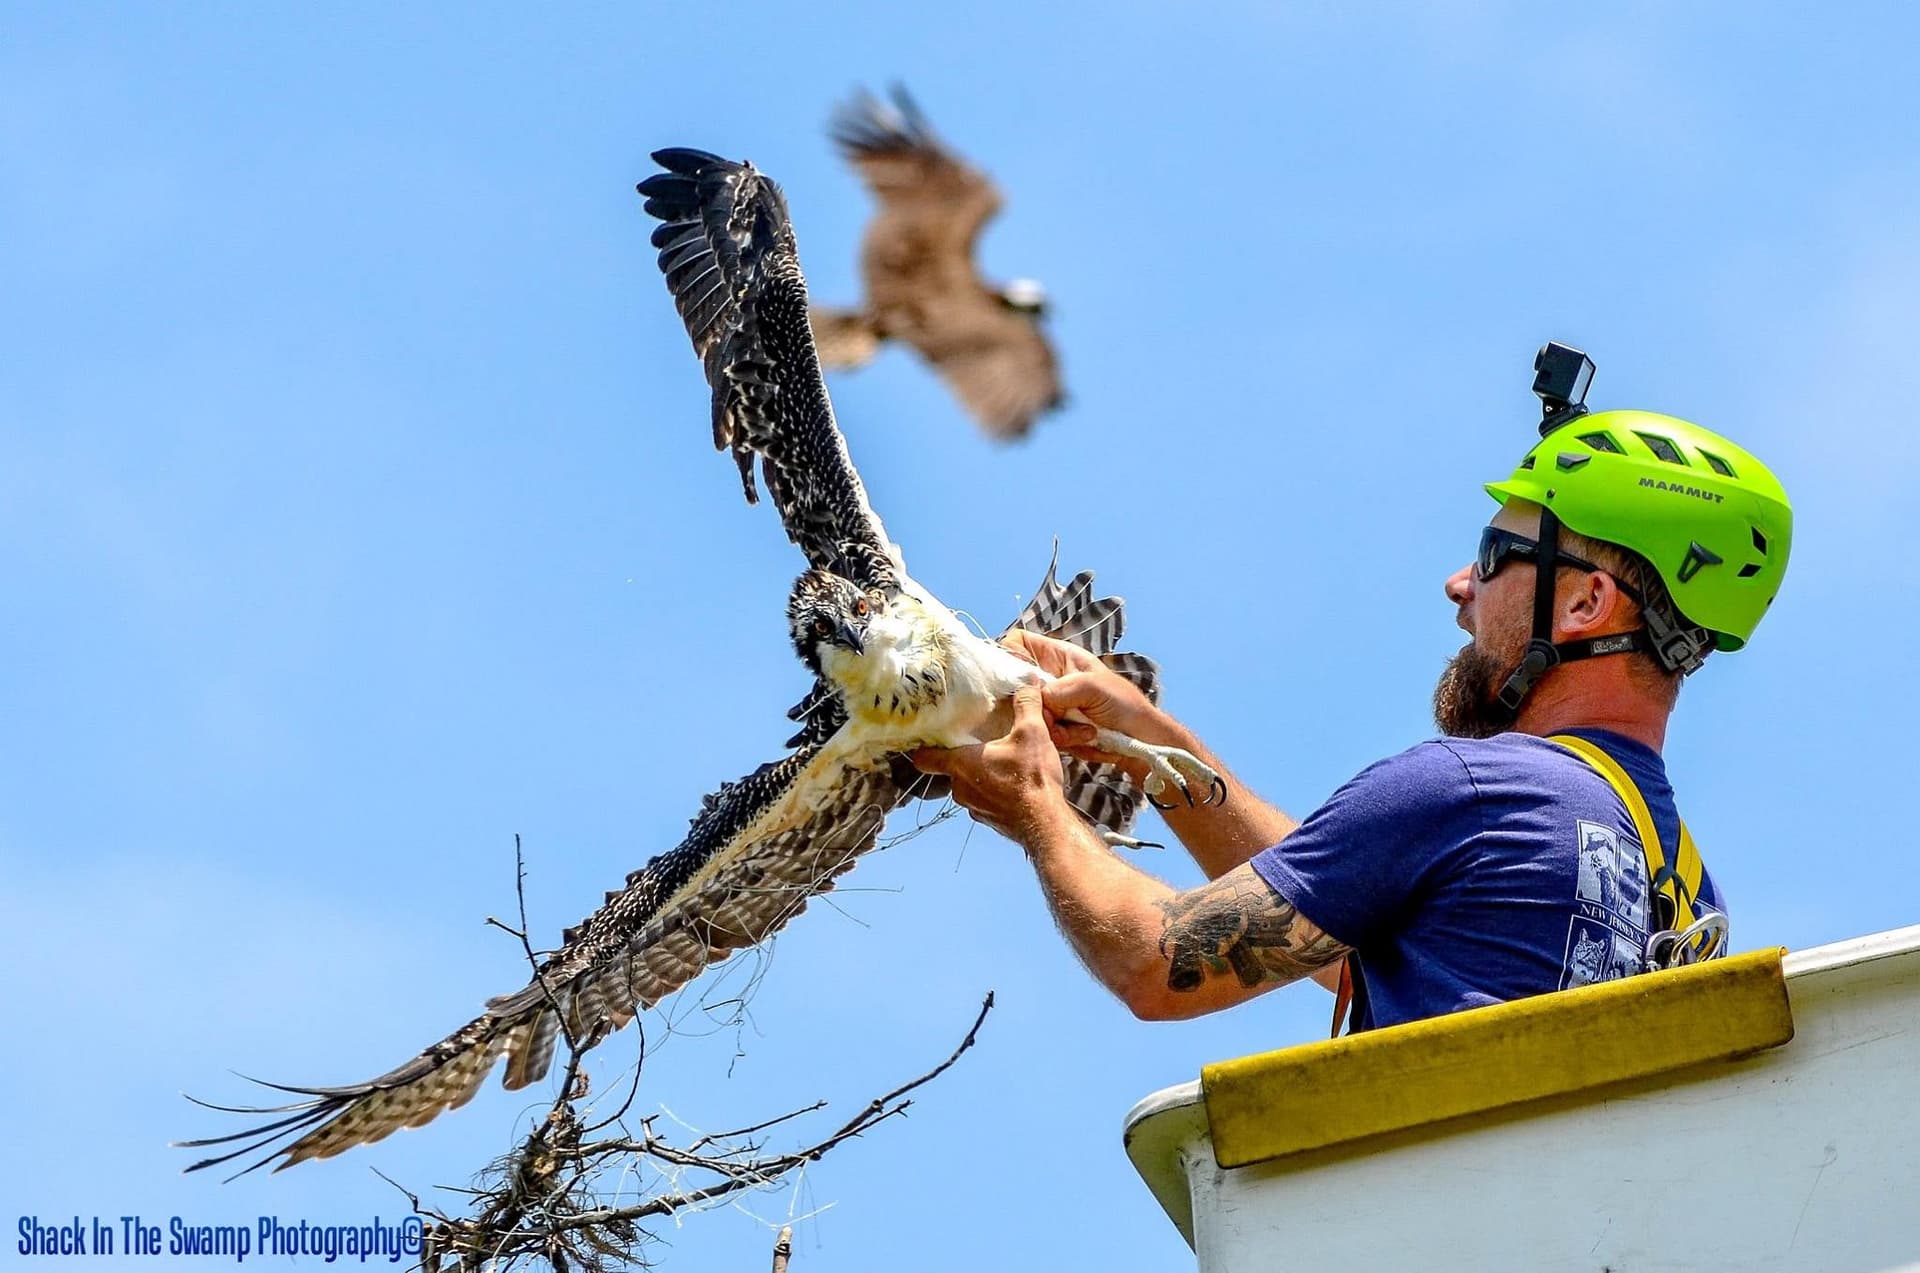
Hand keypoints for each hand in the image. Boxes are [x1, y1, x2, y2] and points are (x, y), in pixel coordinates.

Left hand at [910, 685, 1073, 847]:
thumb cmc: (1032, 779)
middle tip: (980, 741)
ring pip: (969, 784)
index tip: (928, 736)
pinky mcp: (989, 819)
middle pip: (950, 767)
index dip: (923, 746)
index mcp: (960, 764)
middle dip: (964, 755)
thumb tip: (1026, 684)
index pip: (924, 757)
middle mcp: (960, 788)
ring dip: (981, 774)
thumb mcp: (1033, 732)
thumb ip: (1026, 705)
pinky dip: (995, 791)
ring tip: (1003, 762)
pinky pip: (985, 800)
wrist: (1046, 825)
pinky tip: (1015, 784)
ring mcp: (973, 807)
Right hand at [998, 630, 1164, 761]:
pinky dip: (1061, 739)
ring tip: (1083, 728)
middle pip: (1016, 684)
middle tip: (1055, 714)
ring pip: (1027, 712)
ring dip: (1053, 726)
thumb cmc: (1124, 704)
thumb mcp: (1096, 686)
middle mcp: (1049, 678)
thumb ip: (1065, 687)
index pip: (1020, 642)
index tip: (1018, 677)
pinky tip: (1085, 737)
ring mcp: (1050, 704)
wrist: (1140, 740)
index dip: (1010, 653)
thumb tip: (1041, 697)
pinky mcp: (1052, 727)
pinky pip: (1041, 732)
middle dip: (1033, 702)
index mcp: (1059, 656)